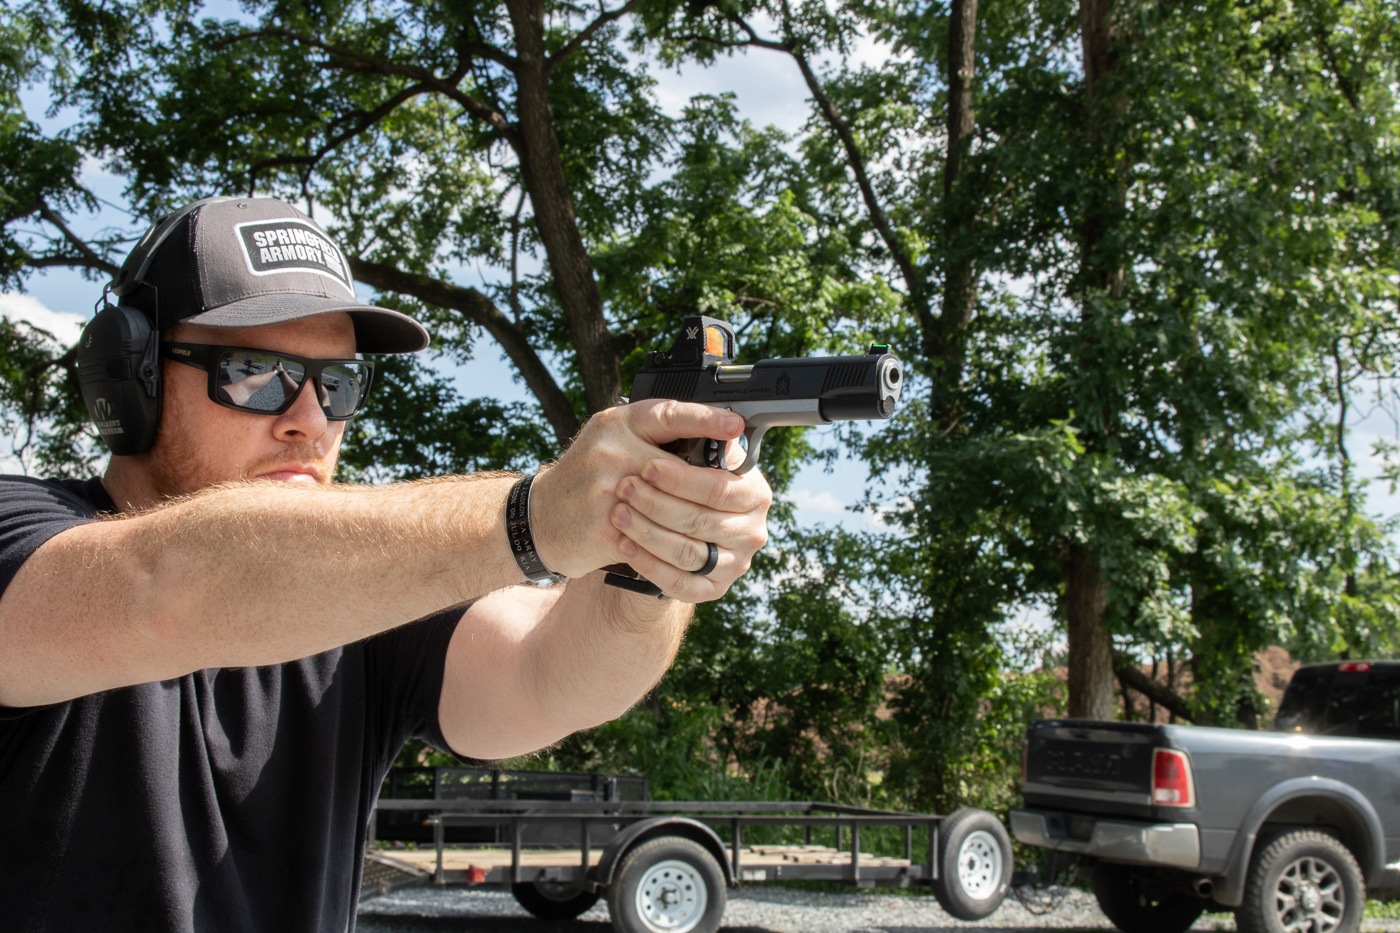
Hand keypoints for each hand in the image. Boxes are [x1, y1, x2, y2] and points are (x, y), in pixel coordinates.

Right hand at [530, 400, 771, 600]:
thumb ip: (656, 434)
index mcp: (617, 424)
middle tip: (741, 497)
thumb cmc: (588, 477)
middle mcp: (610, 451)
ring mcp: (606, 490)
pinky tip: (693, 550)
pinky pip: (654, 540)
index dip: (706, 418)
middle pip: (681, 470)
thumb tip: (717, 440)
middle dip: (711, 488)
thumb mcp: (614, 440)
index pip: (668, 414)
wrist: (540, 518)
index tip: (736, 424)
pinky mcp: (604, 527)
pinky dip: (674, 548)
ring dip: (698, 524)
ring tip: (719, 530)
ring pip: (673, 510)